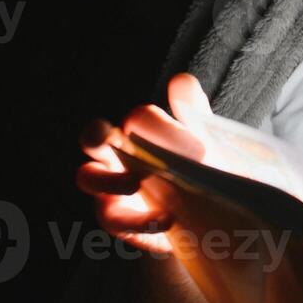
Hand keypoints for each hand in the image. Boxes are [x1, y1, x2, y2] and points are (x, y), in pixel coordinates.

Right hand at [75, 73, 213, 253]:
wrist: (213, 213)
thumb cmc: (201, 168)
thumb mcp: (204, 141)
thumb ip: (193, 113)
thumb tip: (181, 81)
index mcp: (138, 133)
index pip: (136, 118)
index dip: (152, 126)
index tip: (187, 144)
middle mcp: (117, 156)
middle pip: (92, 138)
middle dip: (97, 136)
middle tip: (109, 138)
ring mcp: (112, 188)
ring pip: (89, 178)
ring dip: (110, 181)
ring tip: (135, 184)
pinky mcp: (119, 220)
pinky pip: (113, 219)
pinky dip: (137, 221)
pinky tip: (165, 220)